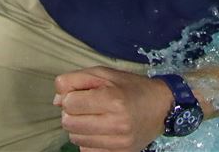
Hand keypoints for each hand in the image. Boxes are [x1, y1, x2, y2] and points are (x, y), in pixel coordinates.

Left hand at [54, 67, 171, 151]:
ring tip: (93, 118)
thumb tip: (57, 98)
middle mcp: (116, 123)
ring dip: (79, 127)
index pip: (70, 103)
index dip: (71, 97)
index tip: (82, 94)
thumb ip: (77, 80)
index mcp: (113, 98)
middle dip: (72, 113)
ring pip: (75, 138)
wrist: (162, 108)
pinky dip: (88, 141)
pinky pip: (86, 151)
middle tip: (86, 107)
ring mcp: (118, 142)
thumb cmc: (132, 87)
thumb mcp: (106, 74)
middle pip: (69, 122)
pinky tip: (100, 131)